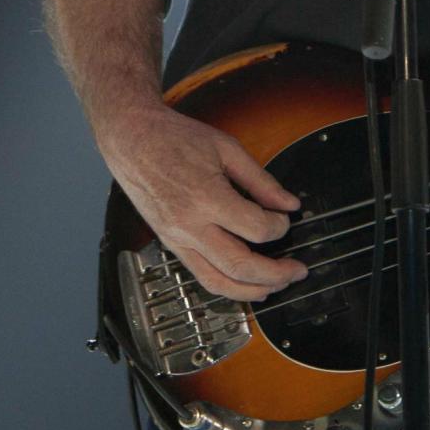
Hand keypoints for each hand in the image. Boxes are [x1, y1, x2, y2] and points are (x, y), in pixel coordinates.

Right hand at [96, 103, 309, 302]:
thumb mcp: (226, 149)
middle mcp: (190, 225)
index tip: (286, 219)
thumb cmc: (175, 138)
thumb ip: (261, 181)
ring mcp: (176, 239)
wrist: (132, 139)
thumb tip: (289, 204)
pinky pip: (201, 276)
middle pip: (240, 266)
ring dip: (253, 290)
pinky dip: (227, 286)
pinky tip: (246, 284)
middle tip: (297, 271)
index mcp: (207, 197)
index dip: (280, 227)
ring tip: (277, 286)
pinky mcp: (170, 244)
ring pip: (219, 282)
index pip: (256, 228)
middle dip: (276, 274)